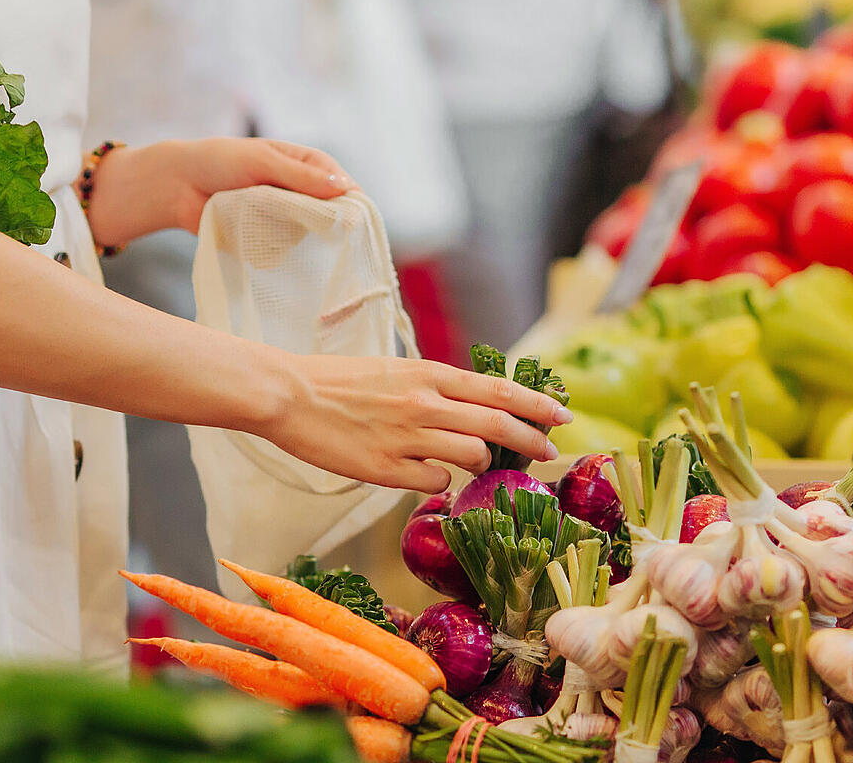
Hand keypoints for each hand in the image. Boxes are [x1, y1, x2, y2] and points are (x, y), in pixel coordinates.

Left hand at [84, 138, 354, 248]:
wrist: (177, 186)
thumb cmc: (220, 161)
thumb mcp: (262, 162)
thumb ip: (300, 176)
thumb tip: (344, 188)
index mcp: (305, 164)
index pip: (341, 183)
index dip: (349, 201)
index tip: (352, 221)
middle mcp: (300, 190)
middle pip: (329, 212)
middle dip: (322, 221)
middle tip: (308, 226)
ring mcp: (284, 215)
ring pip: (307, 233)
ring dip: (291, 232)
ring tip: (264, 222)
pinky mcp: (267, 236)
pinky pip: (283, 249)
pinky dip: (273, 246)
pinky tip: (256, 238)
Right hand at [245, 354, 571, 493]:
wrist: (289, 395)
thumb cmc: (339, 382)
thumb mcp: (396, 371)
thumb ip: (435, 388)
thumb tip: (472, 409)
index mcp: (428, 373)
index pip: (498, 388)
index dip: (536, 404)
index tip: (562, 416)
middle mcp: (424, 403)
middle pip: (497, 424)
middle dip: (532, 440)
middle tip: (551, 453)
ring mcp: (407, 437)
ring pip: (472, 456)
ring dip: (483, 464)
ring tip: (475, 465)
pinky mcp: (386, 470)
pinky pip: (434, 481)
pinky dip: (439, 480)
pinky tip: (424, 474)